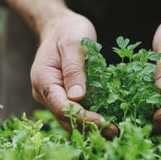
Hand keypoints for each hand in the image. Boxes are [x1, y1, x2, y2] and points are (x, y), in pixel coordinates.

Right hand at [30, 9, 117, 137]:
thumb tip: (77, 97)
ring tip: (116, 131)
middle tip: (116, 132)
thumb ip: (74, 69)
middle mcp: (46, 93)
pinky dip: (93, 118)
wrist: (60, 27)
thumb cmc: (67, 31)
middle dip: (90, 127)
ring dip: (92, 127)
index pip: (62, 107)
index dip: (83, 118)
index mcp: (44, 80)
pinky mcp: (65, 97)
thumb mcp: (73, 43)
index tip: (105, 122)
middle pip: (66, 118)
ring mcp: (54, 97)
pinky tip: (111, 121)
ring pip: (71, 119)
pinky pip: (77, 111)